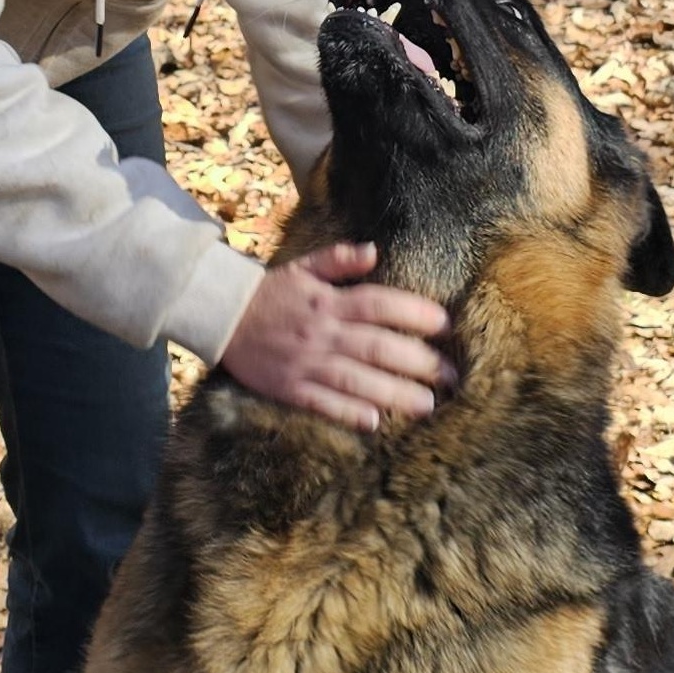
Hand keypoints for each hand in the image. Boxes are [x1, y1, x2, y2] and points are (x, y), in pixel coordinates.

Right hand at [219, 242, 454, 431]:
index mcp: (329, 301)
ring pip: (356, 379)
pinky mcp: (290, 388)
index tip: (445, 325)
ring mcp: (306, 363)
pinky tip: (375, 422)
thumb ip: (339, 260)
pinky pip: (322, 403)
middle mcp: (323, 332)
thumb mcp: (302, 268)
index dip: (414, 313)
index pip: (379, 304)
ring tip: (427, 405)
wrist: (221, 318)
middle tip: (452, 375)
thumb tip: (374, 250)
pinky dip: (347, 413)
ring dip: (394, 393)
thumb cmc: (270, 293)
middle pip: (377, 346)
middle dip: (419, 361)